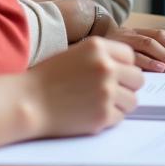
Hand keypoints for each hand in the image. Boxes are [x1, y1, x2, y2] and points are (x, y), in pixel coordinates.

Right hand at [26, 36, 143, 136]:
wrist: (27, 102)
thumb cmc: (48, 78)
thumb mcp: (76, 53)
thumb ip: (102, 57)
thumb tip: (128, 68)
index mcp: (99, 47)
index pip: (130, 56)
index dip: (122, 67)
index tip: (112, 75)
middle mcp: (106, 67)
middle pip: (137, 78)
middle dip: (126, 86)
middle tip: (109, 92)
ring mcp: (106, 92)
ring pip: (133, 100)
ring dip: (120, 103)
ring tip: (99, 103)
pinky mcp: (103, 115)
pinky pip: (120, 117)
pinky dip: (109, 118)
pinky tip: (91, 114)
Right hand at [105, 24, 164, 72]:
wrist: (79, 53)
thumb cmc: (108, 59)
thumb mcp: (131, 54)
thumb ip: (152, 57)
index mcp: (142, 32)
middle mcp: (134, 32)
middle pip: (164, 37)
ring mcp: (123, 39)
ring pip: (151, 43)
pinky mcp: (113, 49)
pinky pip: (134, 54)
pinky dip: (148, 61)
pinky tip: (160, 69)